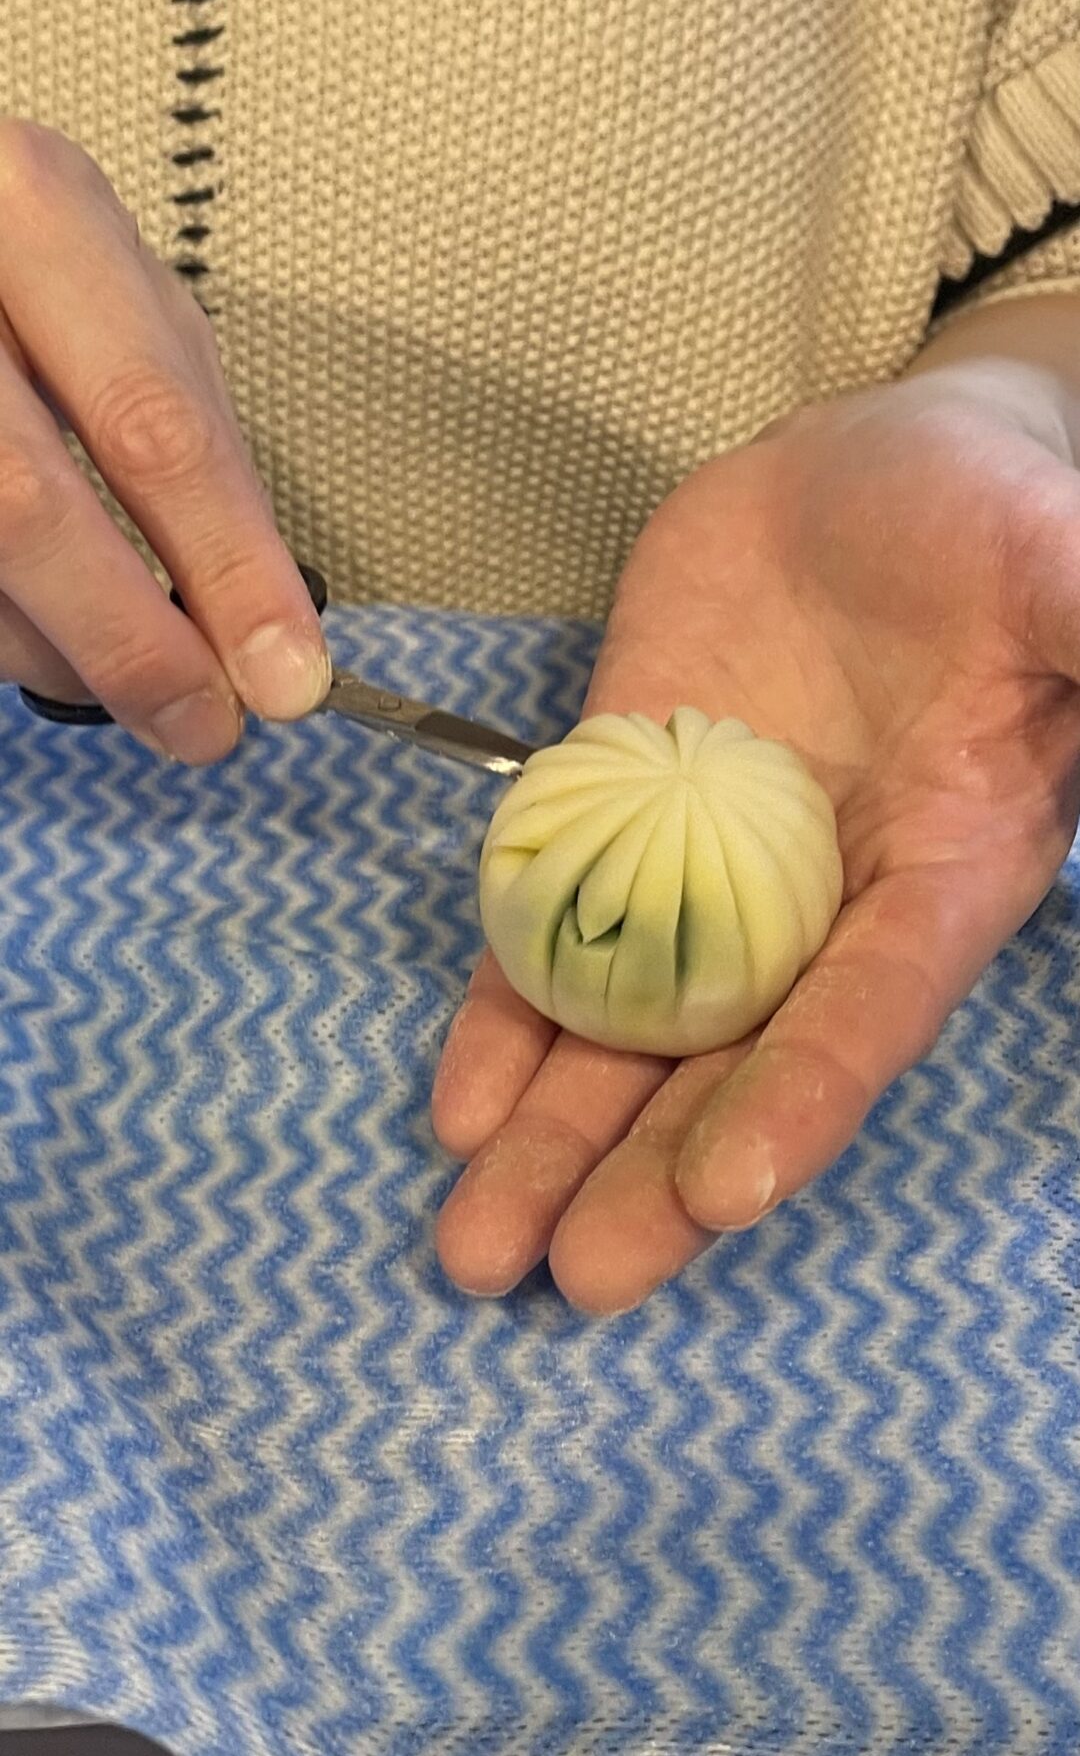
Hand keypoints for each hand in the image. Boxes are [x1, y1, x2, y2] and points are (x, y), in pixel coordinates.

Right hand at [0, 120, 328, 760]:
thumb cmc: (17, 269)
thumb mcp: (116, 301)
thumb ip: (186, 441)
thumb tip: (264, 622)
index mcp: (35, 214)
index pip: (152, 423)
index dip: (227, 567)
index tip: (287, 679)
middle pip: (29, 507)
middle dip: (132, 645)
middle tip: (202, 726)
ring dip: (56, 653)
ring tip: (108, 662)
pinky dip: (3, 635)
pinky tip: (36, 625)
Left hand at [433, 339, 1079, 1311]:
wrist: (873, 475)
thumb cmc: (994, 525)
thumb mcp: (1067, 576)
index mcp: (940, 879)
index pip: (868, 1011)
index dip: (800, 1100)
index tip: (722, 1196)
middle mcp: (816, 908)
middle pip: (729, 1065)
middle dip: (649, 1174)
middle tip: (569, 1280)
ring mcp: (702, 868)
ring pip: (624, 1029)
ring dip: (551, 1137)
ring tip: (476, 1244)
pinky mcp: (612, 805)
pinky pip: (551, 929)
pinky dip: (503, 1014)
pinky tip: (457, 1106)